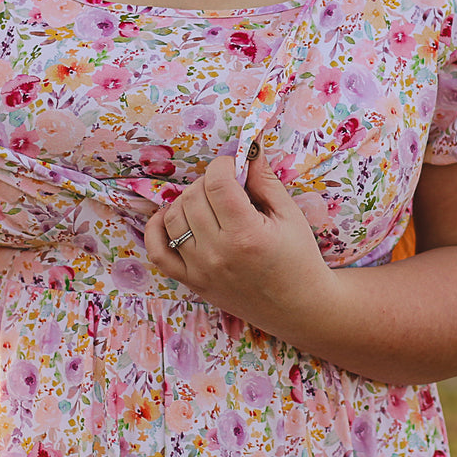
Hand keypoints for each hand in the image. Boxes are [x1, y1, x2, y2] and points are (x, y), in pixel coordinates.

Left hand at [144, 155, 338, 327]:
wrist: (298, 307)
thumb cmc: (299, 259)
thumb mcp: (290, 215)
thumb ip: (265, 180)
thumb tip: (248, 149)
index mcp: (246, 234)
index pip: (217, 183)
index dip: (224, 165)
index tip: (235, 166)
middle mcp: (218, 253)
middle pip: (194, 196)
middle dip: (209, 181)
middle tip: (228, 187)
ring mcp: (200, 270)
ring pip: (173, 217)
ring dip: (188, 201)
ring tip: (210, 204)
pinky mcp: (192, 282)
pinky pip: (158, 251)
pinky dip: (157, 229)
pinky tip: (171, 217)